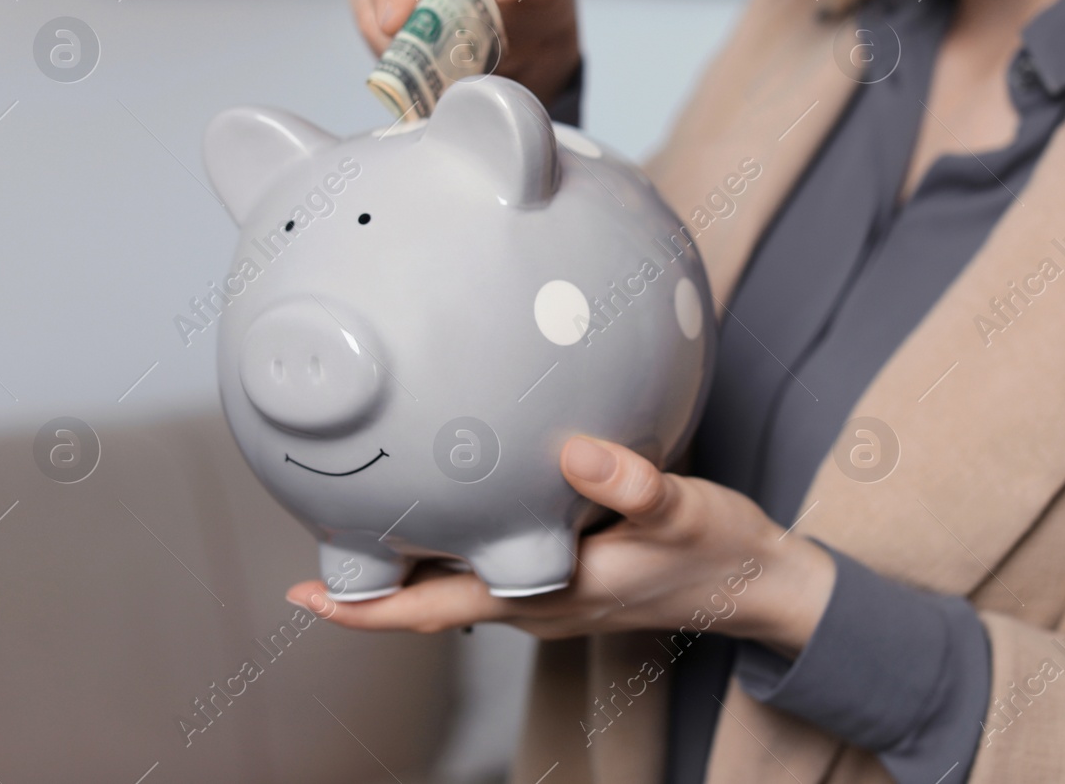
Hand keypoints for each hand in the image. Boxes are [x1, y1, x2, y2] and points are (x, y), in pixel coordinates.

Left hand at [286, 436, 836, 658]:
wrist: (758, 585)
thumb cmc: (719, 553)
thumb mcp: (683, 511)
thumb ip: (634, 483)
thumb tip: (578, 452)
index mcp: (550, 597)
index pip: (436, 611)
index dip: (369, 607)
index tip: (306, 594)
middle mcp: (539, 606)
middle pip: (431, 602)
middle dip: (372, 581)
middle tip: (314, 545)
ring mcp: (553, 597)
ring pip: (459, 587)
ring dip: (411, 565)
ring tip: (366, 522)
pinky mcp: (571, 578)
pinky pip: (492, 569)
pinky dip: (458, 546)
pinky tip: (458, 507)